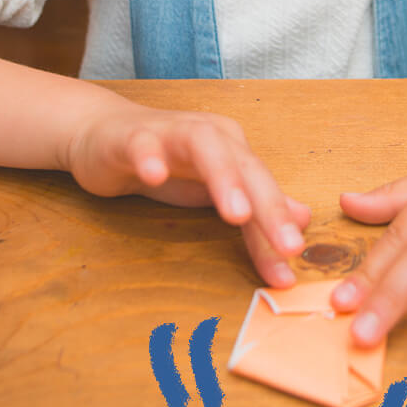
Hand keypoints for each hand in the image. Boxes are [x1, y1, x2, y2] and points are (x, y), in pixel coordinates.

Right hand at [65, 105, 309, 286]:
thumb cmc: (165, 163)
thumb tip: (303, 220)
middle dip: (269, 206)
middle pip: (246, 166)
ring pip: (205, 147)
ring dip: (224, 178)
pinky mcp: (132, 136)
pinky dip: (150, 158)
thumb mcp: (213, 189)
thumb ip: (255, 206)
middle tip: (288, 246)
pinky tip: (154, 177)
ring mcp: (171, 133)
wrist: (103, 134)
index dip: (278, 231)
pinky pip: (143, 144)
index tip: (289, 273)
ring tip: (237, 215)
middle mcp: (211, 135)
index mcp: (234, 150)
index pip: (263, 192)